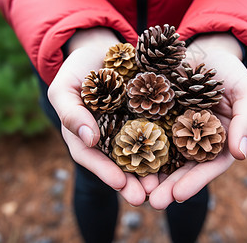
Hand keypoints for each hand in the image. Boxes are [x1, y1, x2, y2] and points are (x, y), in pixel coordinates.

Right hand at [48, 27, 157, 205]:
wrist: (103, 48)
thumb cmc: (78, 69)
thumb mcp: (65, 87)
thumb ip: (71, 111)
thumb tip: (88, 139)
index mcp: (86, 135)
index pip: (92, 157)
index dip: (105, 171)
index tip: (119, 183)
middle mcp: (110, 136)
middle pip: (120, 162)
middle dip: (132, 182)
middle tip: (144, 197)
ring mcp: (131, 126)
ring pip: (142, 152)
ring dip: (152, 171)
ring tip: (164, 187)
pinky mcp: (151, 114)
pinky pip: (160, 130)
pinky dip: (169, 145)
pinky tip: (181, 156)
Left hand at [149, 33, 246, 208]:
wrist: (202, 50)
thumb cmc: (229, 71)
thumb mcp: (245, 91)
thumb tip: (241, 155)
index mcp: (217, 140)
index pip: (208, 166)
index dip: (195, 181)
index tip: (179, 195)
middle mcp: (194, 140)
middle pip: (182, 167)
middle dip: (168, 186)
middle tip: (153, 202)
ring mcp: (172, 128)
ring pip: (161, 155)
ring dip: (149, 174)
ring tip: (134, 190)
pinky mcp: (154, 115)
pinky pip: (144, 133)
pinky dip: (135, 148)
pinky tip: (123, 160)